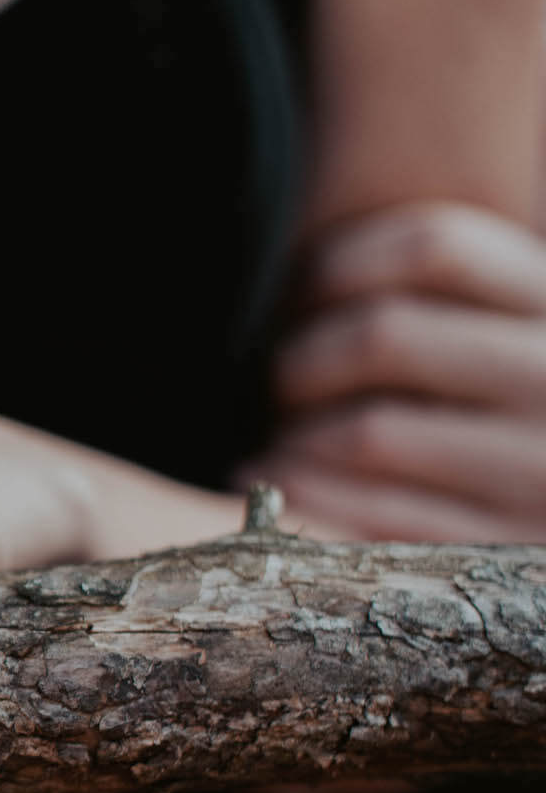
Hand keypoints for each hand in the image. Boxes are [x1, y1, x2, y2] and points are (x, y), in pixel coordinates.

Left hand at [241, 201, 545, 541]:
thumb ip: (436, 296)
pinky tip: (273, 480)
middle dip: (304, 359)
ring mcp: (539, 469)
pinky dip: (303, 493)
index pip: (435, 247)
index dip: (340, 265)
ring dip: (298, 436)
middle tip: (282, 381)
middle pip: (385, 335)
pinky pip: (371, 511)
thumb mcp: (496, 333)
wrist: (540, 513)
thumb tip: (300, 270)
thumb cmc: (498, 413)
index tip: (302, 294)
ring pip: (370, 431)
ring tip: (282, 440)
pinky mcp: (499, 546)